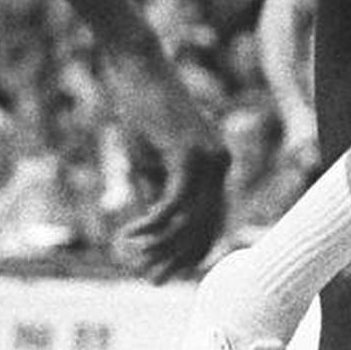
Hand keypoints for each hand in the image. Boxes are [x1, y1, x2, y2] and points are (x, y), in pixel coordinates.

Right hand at [100, 40, 228, 281]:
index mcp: (216, 166)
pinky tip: (130, 234)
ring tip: (132, 259)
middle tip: (149, 279)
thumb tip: (157, 232)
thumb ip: (158, 195)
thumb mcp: (151, 163)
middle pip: (205, 227)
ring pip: (190, 220)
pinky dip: (152, 224)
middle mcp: (221, 165)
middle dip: (176, 259)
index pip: (213, 221)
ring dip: (160, 246)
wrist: (140, 70)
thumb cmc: (143, 112)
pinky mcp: (189, 154)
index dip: (192, 253)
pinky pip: (174, 203)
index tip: (166, 273)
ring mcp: (209, 159)